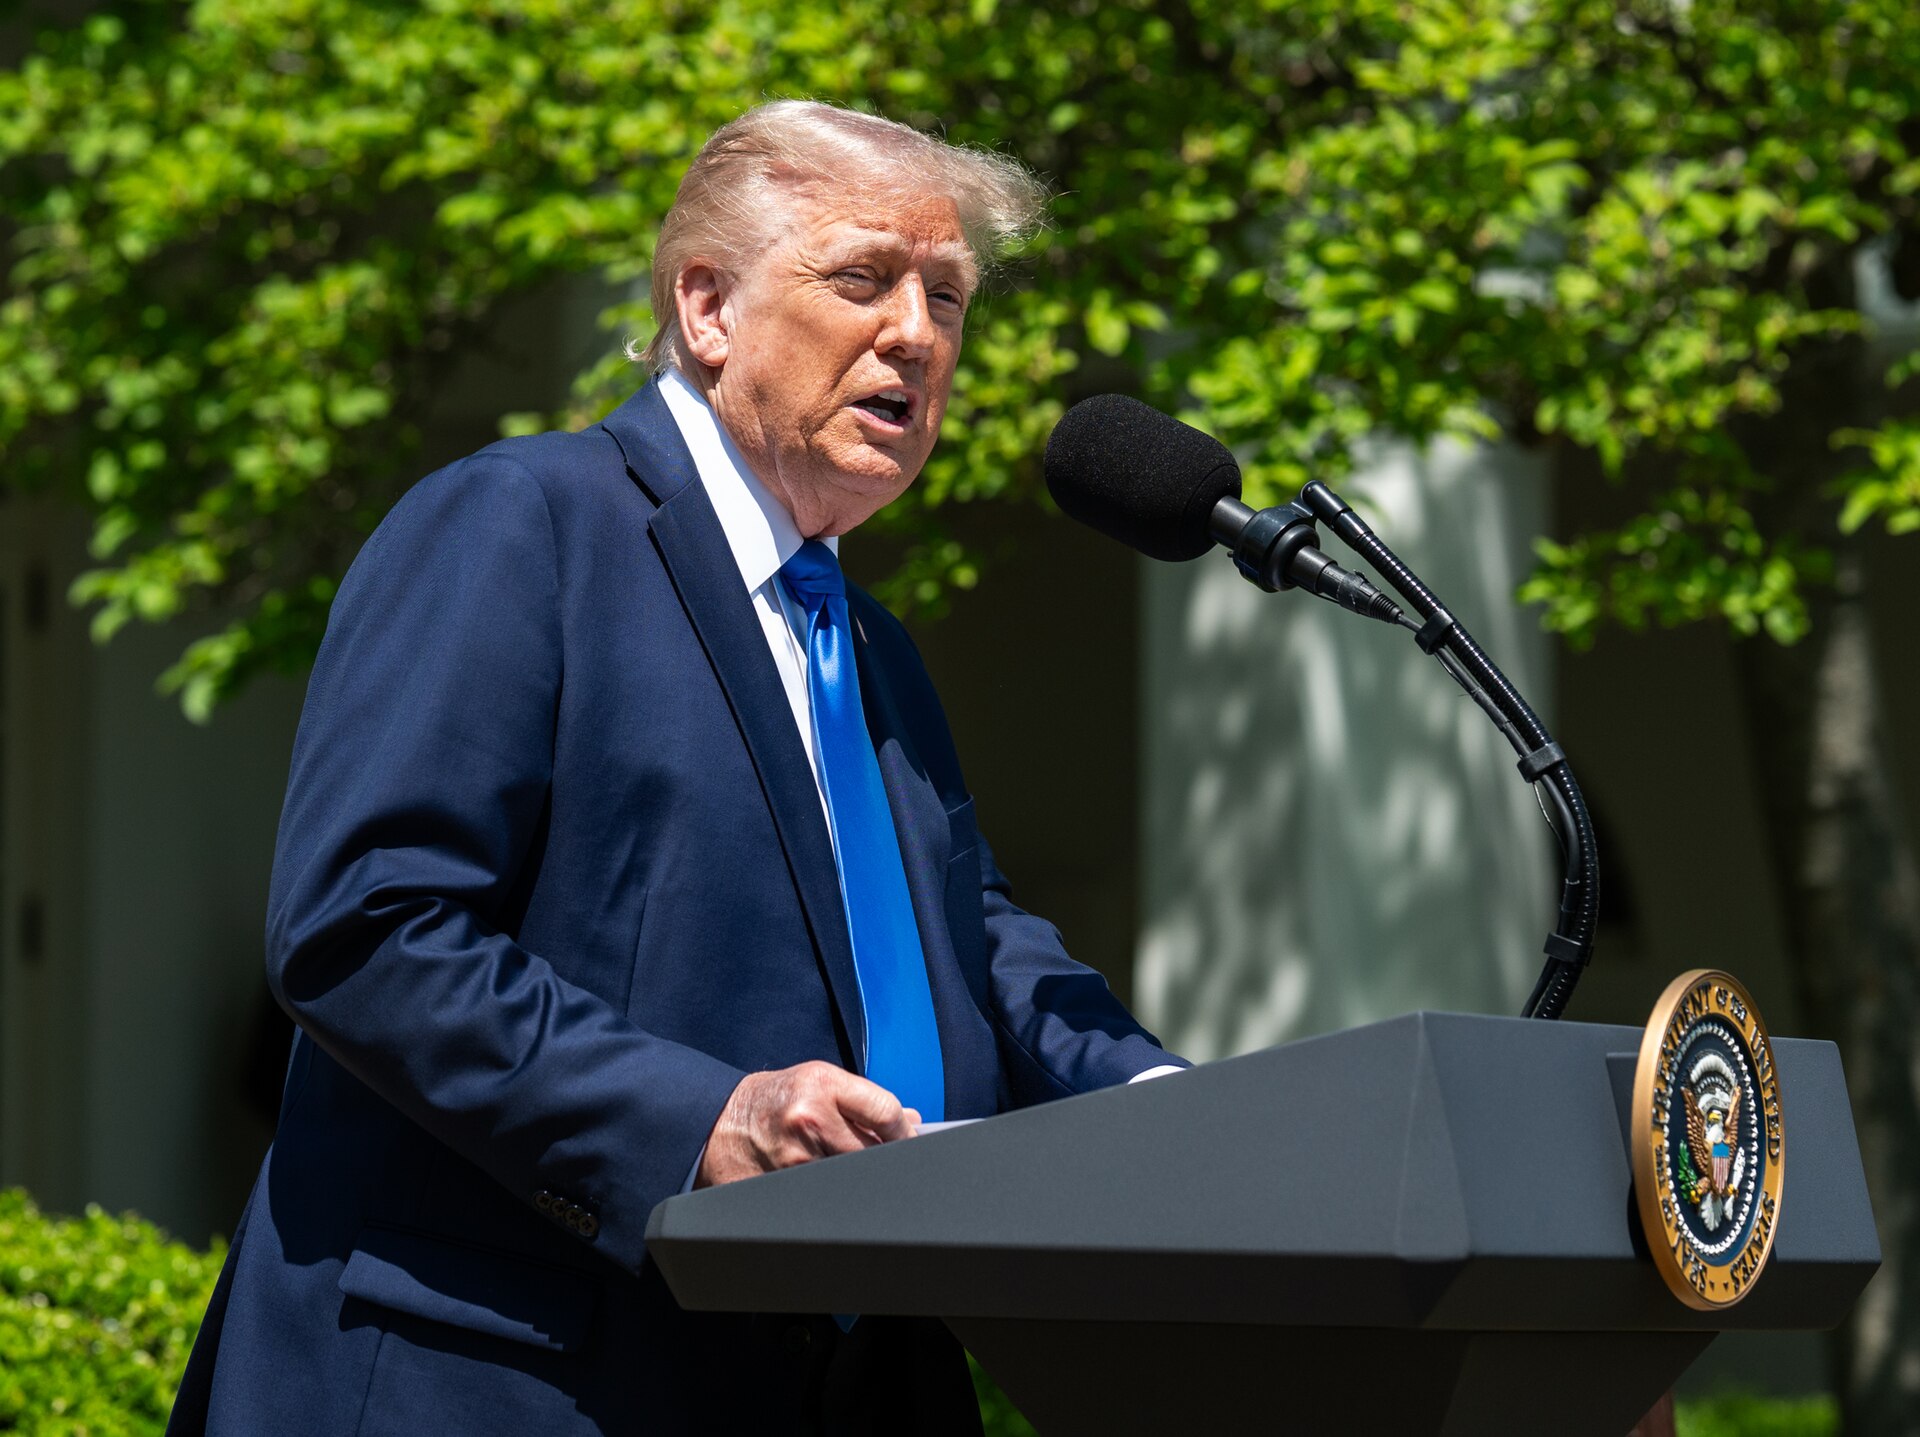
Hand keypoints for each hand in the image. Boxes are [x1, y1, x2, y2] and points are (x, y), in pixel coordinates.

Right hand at [695, 1061, 918, 1187]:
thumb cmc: (770, 1100)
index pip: (884, 1111)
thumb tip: (909, 1121)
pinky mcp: (782, 1188)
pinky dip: (834, 1190)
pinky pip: (827, 1194)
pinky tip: (826, 1178)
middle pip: (874, 1152)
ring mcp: (795, 1159)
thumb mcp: (816, 1081)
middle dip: (886, 1157)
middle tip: (886, 1159)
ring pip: (853, 1176)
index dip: (905, 1131)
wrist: (716, 1124)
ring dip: (859, 1175)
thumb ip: (863, 1099)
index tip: (910, 1139)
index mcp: (821, 1085)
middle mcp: (809, 1120)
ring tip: (845, 1164)